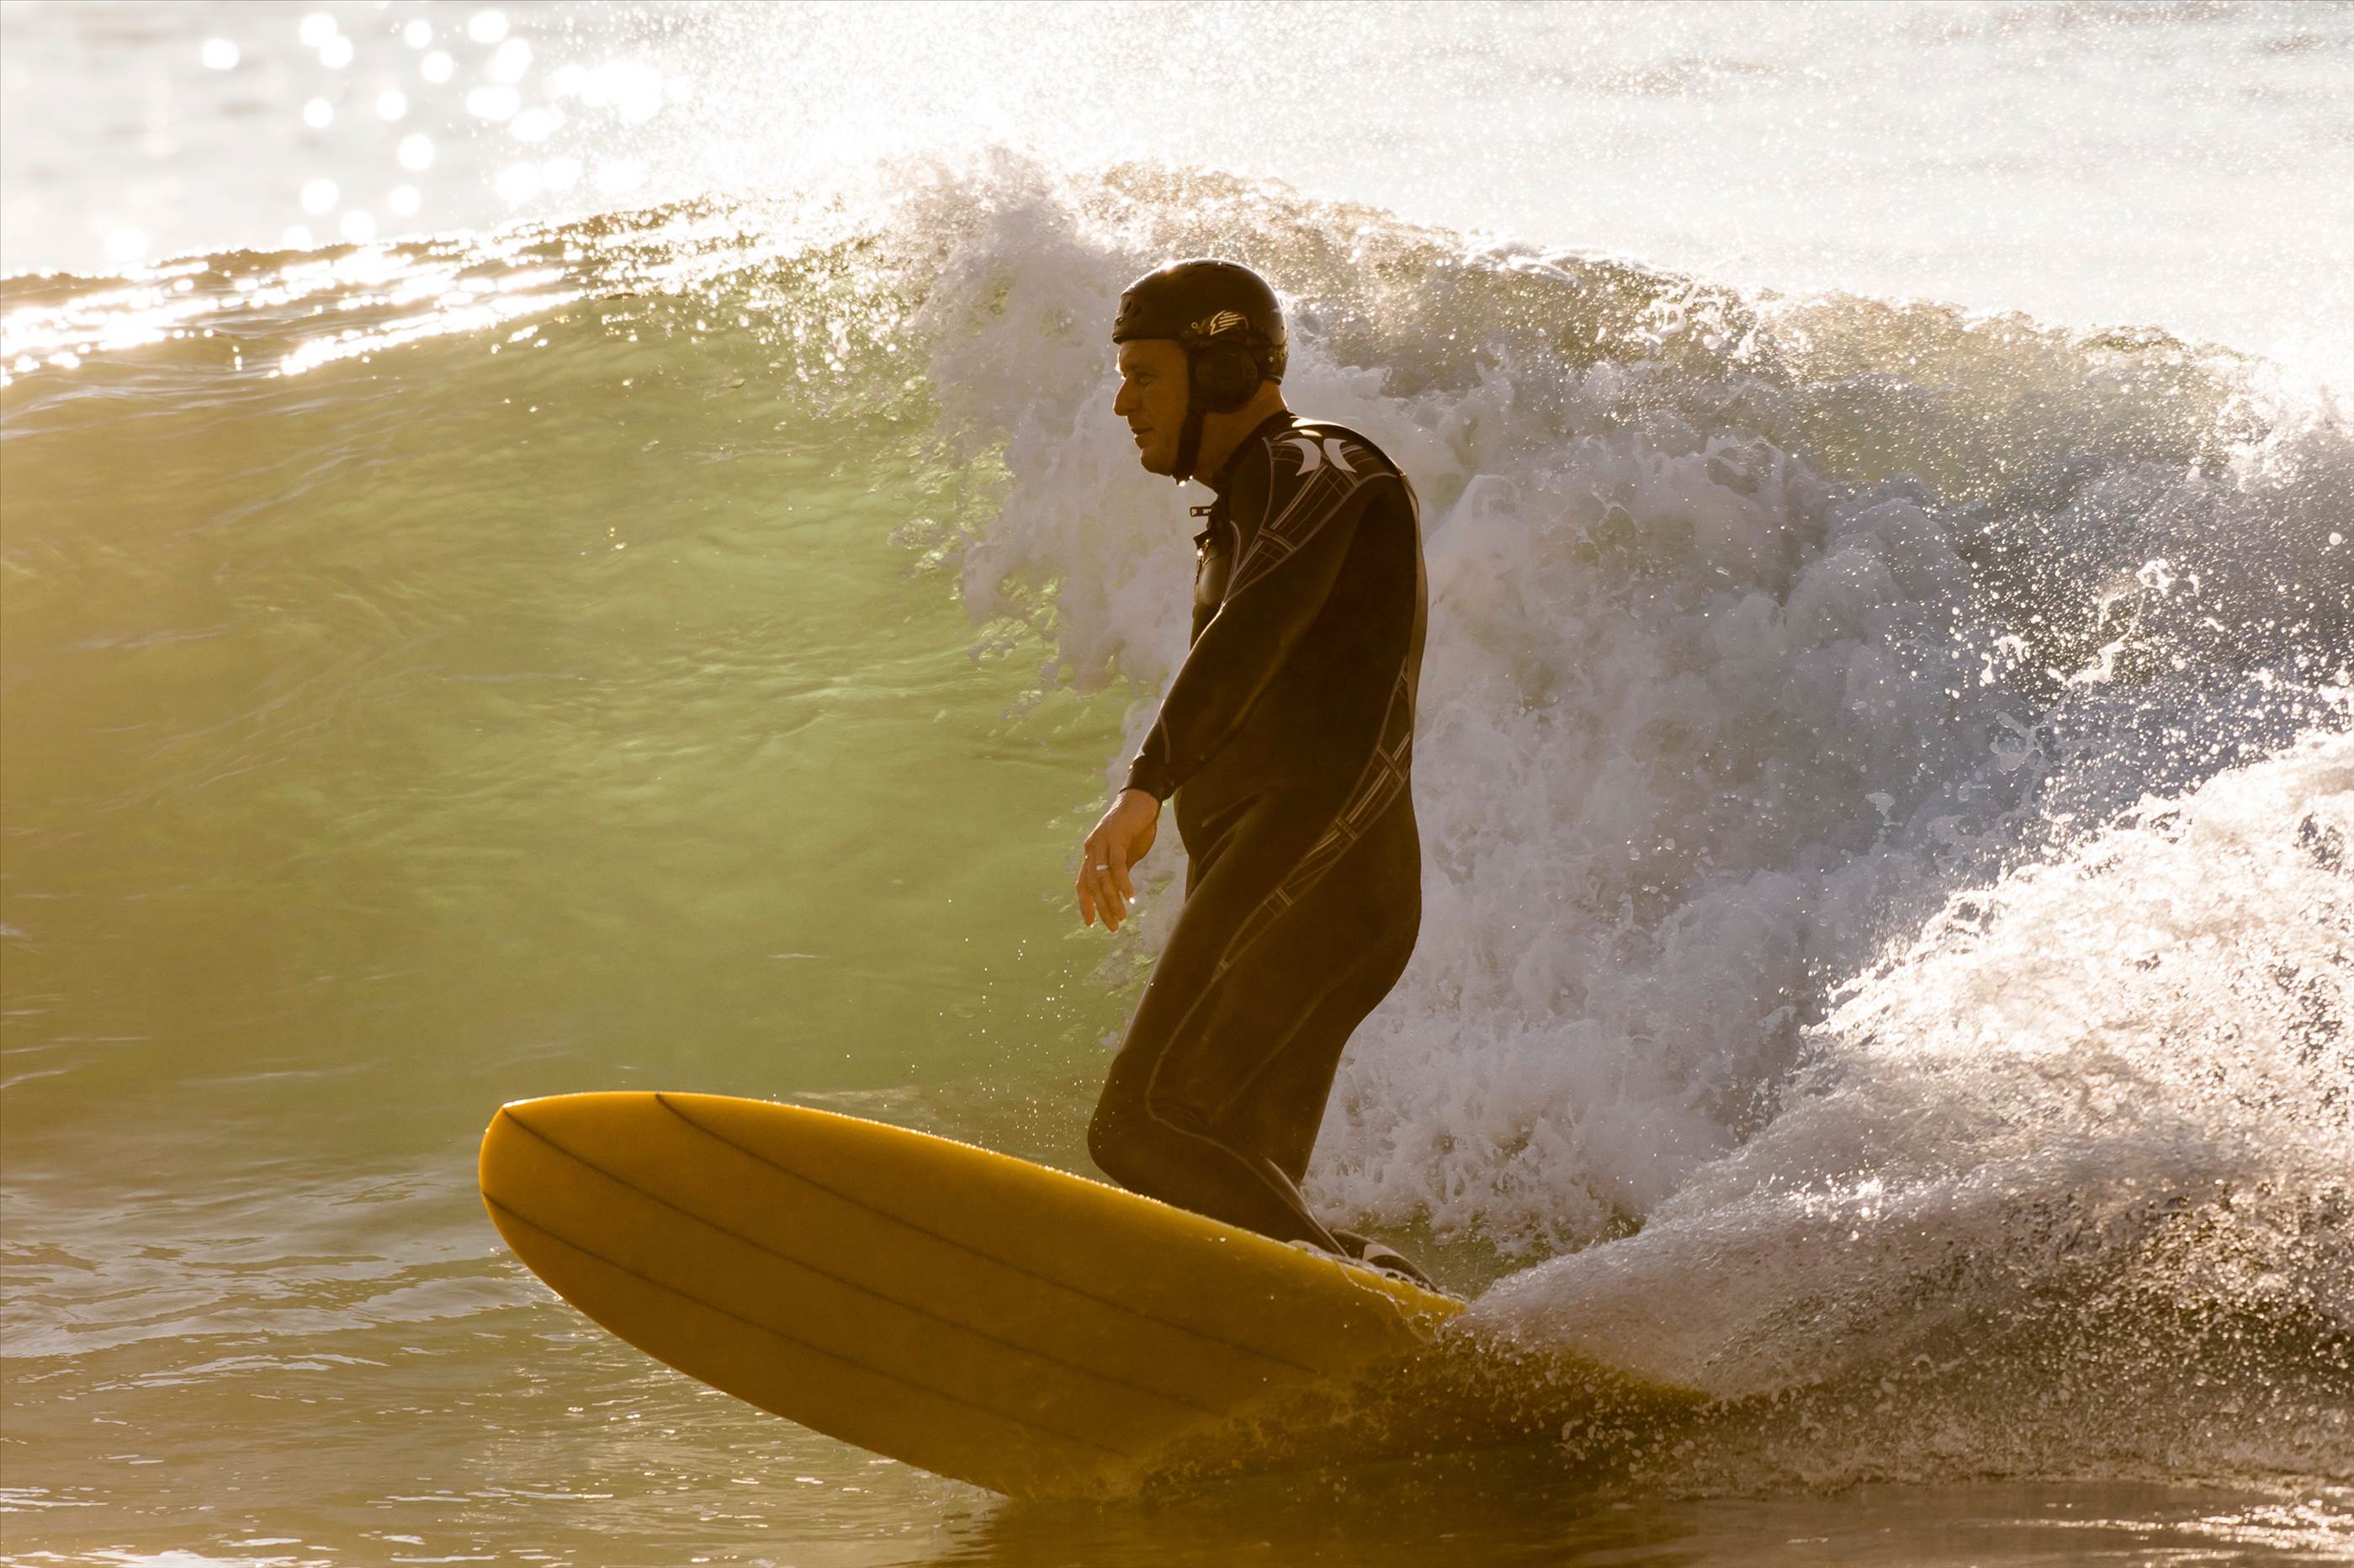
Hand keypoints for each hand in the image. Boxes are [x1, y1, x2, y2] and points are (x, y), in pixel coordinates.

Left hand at [1075, 788, 1158, 931]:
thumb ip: (1119, 871)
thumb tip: (1118, 893)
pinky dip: (1123, 883)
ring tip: (1122, 917)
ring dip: (1112, 900)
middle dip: (1101, 909)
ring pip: (1103, 878)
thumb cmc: (1135, 826)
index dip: (1085, 904)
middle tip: (1113, 926)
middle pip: (1092, 885)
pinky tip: (1130, 897)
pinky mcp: (1116, 837)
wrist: (1142, 800)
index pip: (1083, 884)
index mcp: (1091, 853)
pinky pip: (1117, 865)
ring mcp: (1102, 842)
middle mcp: (1091, 848)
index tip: (1091, 924)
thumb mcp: (1126, 854)